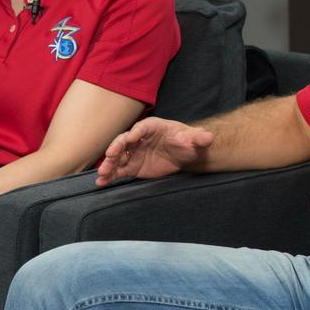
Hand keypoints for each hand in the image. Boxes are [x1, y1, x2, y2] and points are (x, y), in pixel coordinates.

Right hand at [95, 117, 213, 185]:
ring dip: (108, 164)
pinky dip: (109, 175)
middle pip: (124, 141)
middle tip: (109, 157)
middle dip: (116, 148)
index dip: (136, 133)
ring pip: (117, 157)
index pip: (142, 128)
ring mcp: (133, 152)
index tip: (131, 139)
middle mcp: (138, 138)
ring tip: (101, 174)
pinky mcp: (132, 166)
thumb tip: (208, 138)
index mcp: (152, 127)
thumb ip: (199, 138)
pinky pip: (118, 170)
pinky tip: (101, 182)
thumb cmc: (189, 142)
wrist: (185, 154)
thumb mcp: (195, 140)